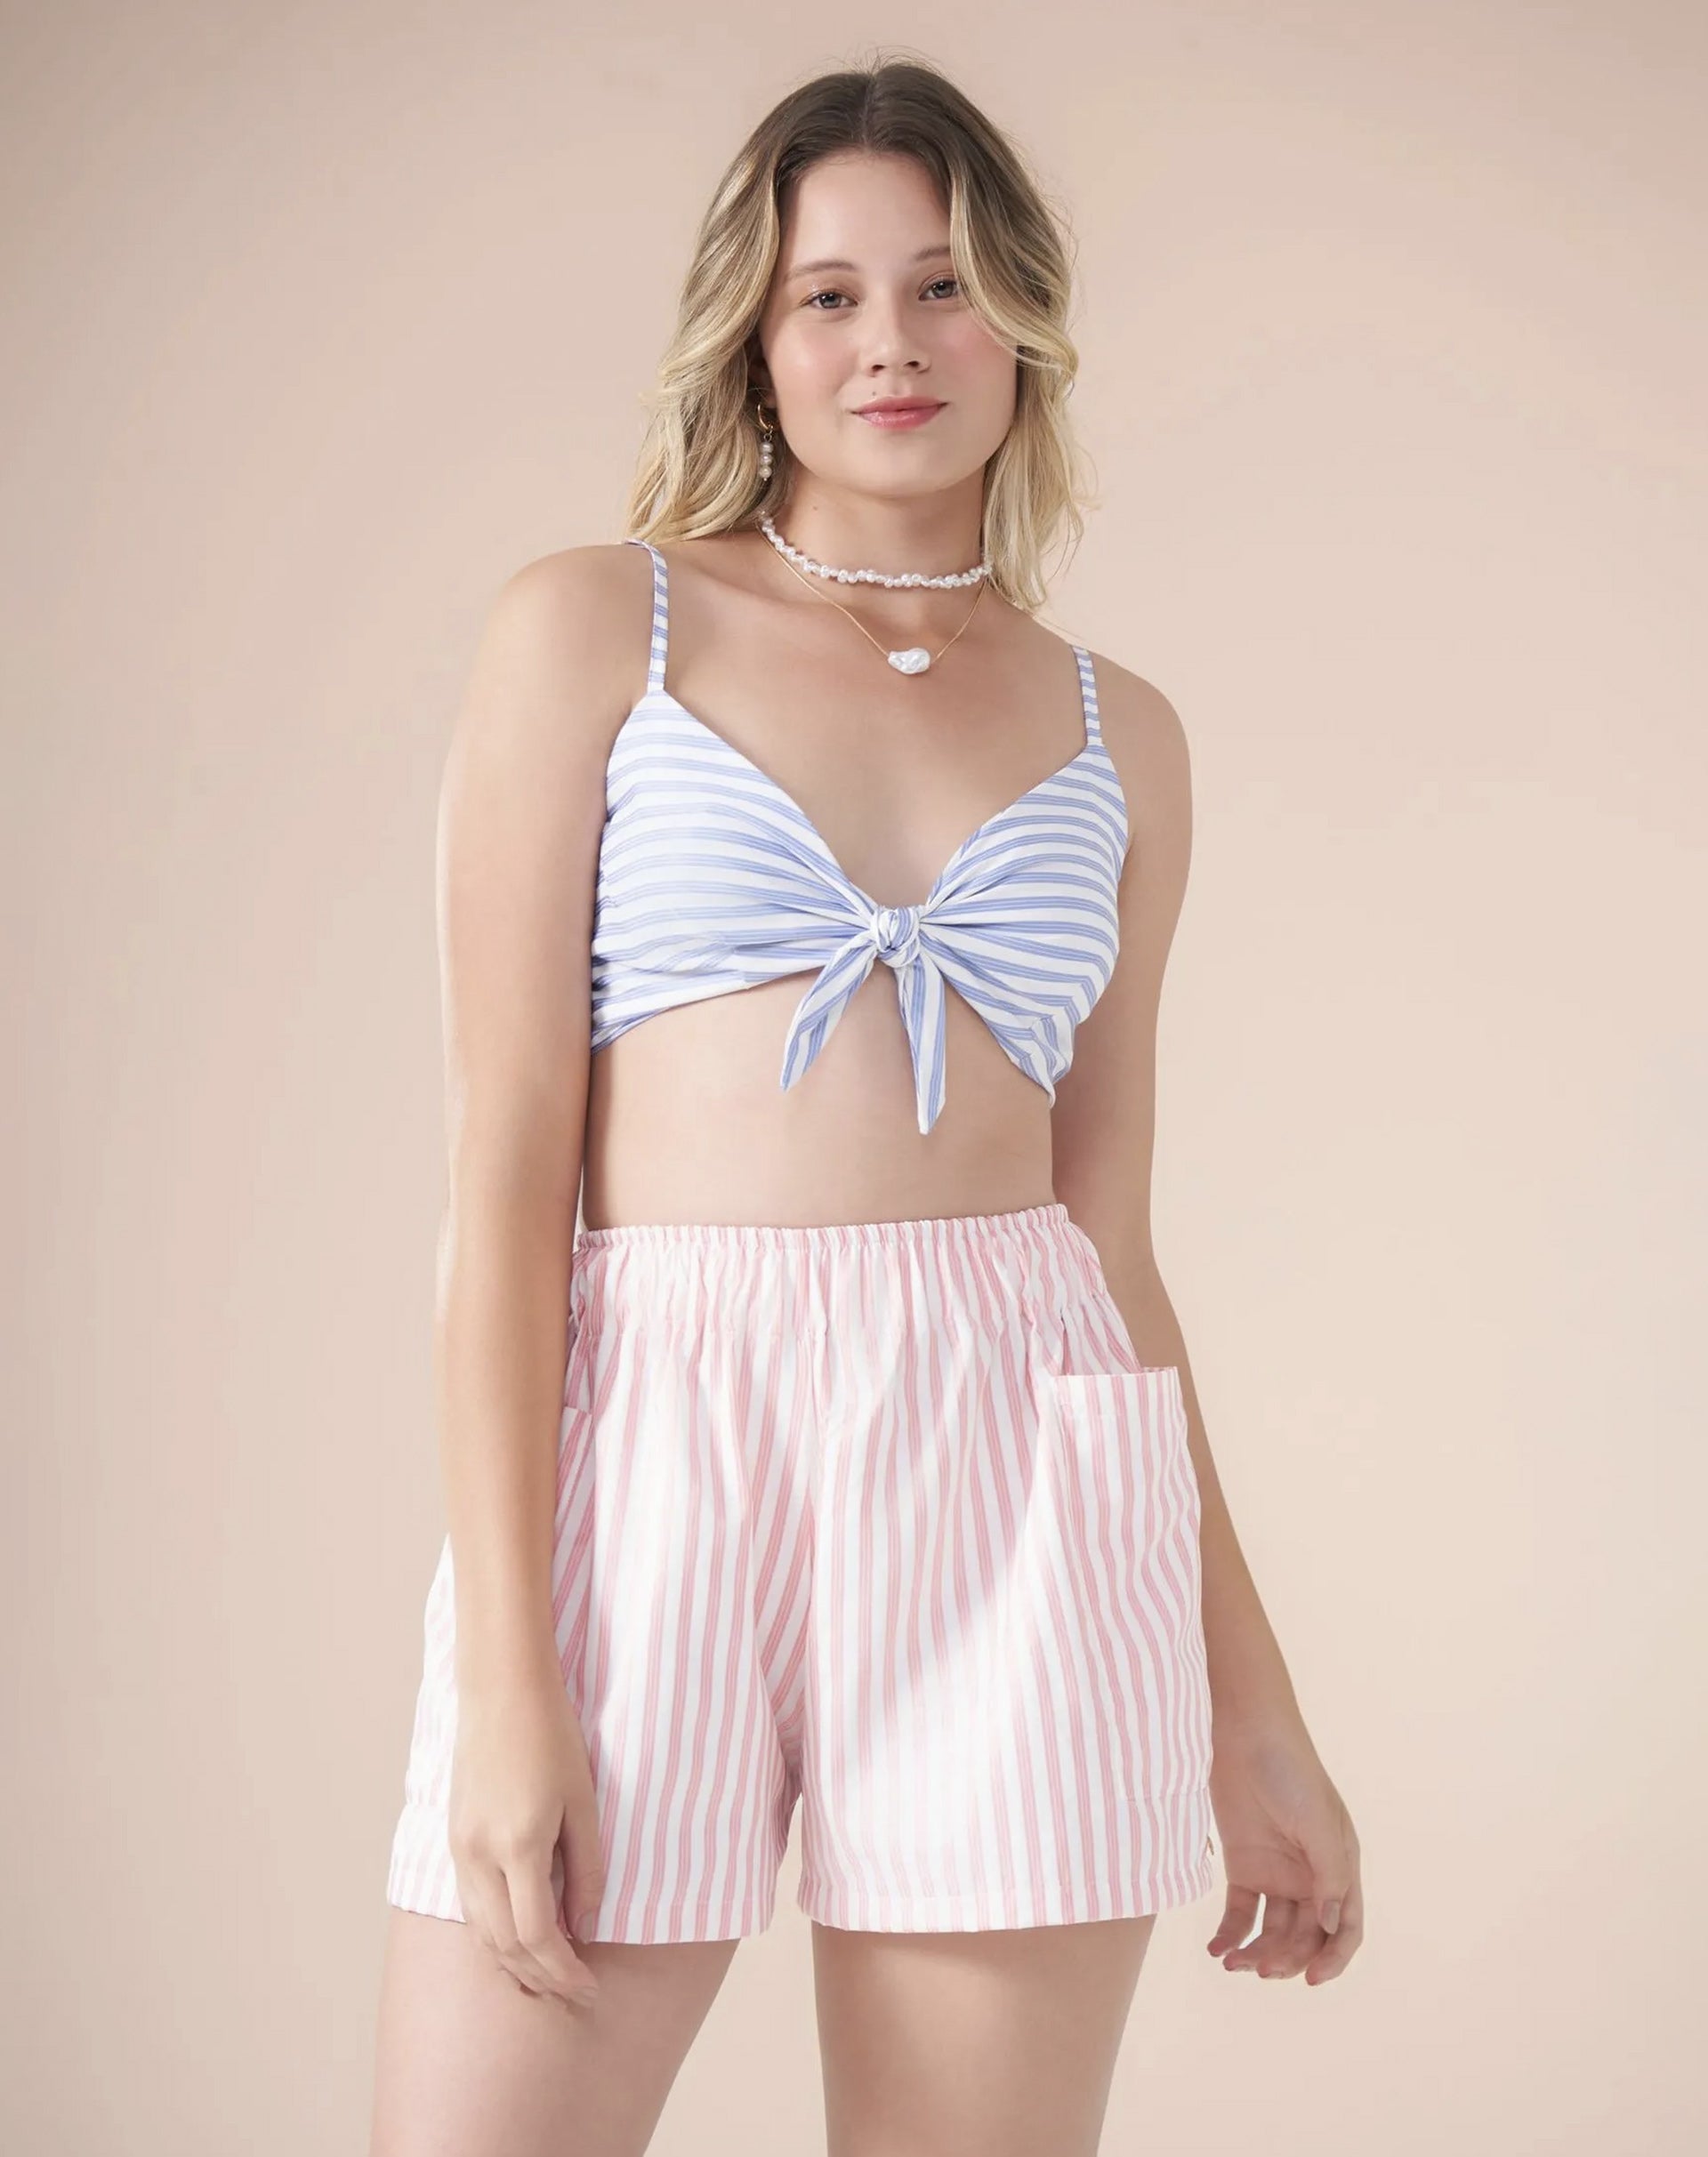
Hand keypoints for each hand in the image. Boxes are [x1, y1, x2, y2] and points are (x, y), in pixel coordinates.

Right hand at [446, 1666, 606, 2007]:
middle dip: (541, 1978)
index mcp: (519, 1846)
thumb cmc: (553, 1736)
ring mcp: (461, 1848)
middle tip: (575, 1992)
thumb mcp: (584, 1800)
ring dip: (514, 1962)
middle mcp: (480, 1856)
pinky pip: (470, 1905)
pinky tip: (518, 1938)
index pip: (538, 1936)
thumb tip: (584, 1922)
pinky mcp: (454, 1837)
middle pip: (504, 1945)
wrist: (501, 1690)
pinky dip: (494, 1933)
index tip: (590, 1987)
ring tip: (549, 1976)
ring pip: (481, 1931)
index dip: (565, 1970)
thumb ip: (586, 1866)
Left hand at [1204, 1719, 1362, 1984]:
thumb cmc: (1291, 1771)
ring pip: (1272, 1931)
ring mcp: (1276, 1873)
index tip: (1311, 1979)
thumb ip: (1328, 1876)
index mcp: (1339, 1867)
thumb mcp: (1317, 1822)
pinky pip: (1240, 1913)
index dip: (1333, 1958)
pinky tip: (1218, 1950)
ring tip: (1234, 1963)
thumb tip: (1331, 1927)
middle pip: (1304, 1936)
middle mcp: (1310, 1877)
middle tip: (1262, 1968)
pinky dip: (1230, 1935)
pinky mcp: (1243, 1866)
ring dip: (1257, 1953)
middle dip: (1287, 1958)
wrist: (1244, 1733)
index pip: (1344, 1928)